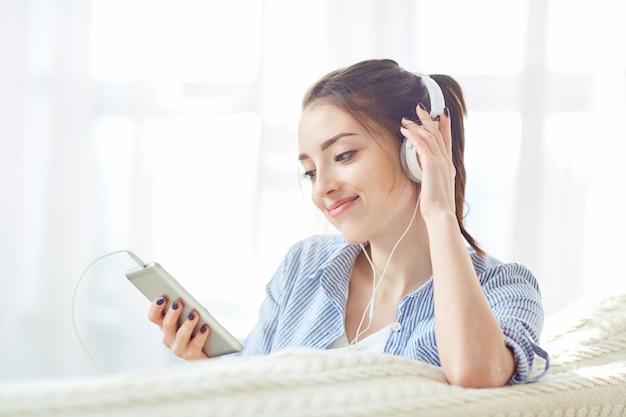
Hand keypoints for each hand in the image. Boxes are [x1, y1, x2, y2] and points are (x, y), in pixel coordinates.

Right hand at [148, 296, 209, 359]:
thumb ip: (187, 308)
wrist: (210, 349)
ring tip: (194, 314)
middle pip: (167, 325)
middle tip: (178, 303)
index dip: (156, 308)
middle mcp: (169, 338)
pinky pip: (195, 345)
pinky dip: (200, 335)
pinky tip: (205, 328)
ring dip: (187, 324)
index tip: (162, 298)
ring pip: (180, 336)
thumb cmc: (197, 328)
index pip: (154, 316)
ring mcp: (179, 348)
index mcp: (165, 325)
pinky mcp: (191, 355)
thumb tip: (189, 303)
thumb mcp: (191, 315)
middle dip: (172, 313)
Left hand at [400, 104, 455, 220]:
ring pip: (429, 137)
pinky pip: (421, 145)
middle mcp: (446, 162)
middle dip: (429, 119)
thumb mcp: (435, 188)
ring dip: (417, 126)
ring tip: (406, 119)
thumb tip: (424, 173)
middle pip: (438, 134)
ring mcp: (440, 163)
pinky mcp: (431, 165)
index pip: (447, 141)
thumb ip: (431, 177)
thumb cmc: (436, 206)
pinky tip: (405, 130)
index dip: (443, 126)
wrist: (441, 215)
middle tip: (420, 109)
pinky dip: (413, 135)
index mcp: (448, 166)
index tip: (441, 115)